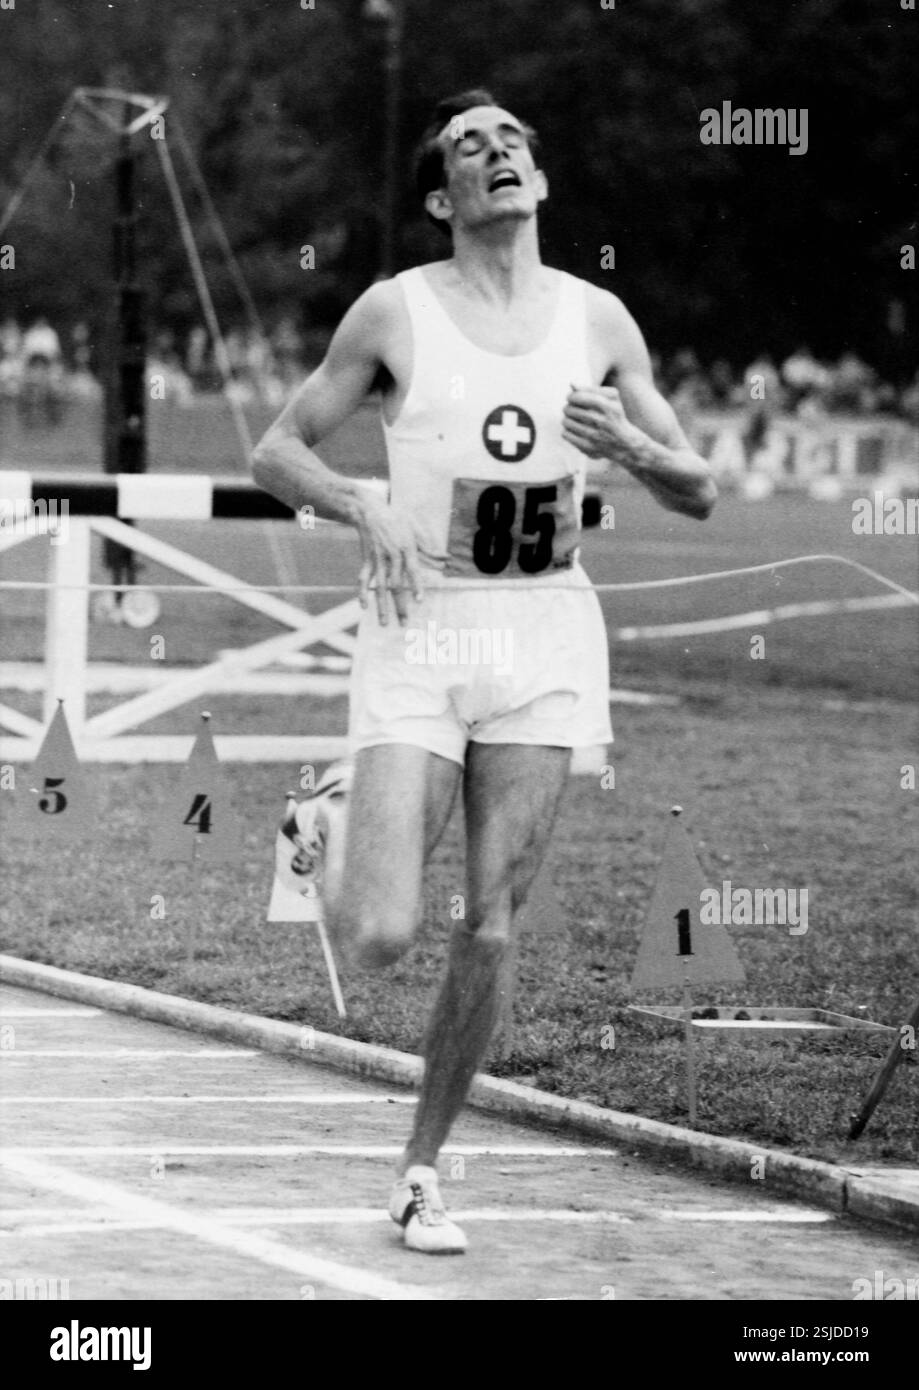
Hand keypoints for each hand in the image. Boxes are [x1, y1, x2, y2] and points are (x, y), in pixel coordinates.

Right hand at [354, 494, 424, 626]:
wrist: (370, 511)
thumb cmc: (397, 519)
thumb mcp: (415, 529)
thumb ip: (429, 547)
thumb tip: (446, 558)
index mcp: (406, 549)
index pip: (413, 571)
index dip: (416, 586)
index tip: (419, 601)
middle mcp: (392, 556)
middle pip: (396, 585)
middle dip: (400, 606)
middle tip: (404, 623)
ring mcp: (378, 559)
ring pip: (379, 587)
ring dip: (382, 607)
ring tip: (383, 624)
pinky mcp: (367, 560)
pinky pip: (364, 579)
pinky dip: (363, 592)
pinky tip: (364, 606)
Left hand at [562, 384, 641, 460]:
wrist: (624, 444)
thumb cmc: (615, 416)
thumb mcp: (612, 398)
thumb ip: (593, 389)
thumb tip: (572, 384)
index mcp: (608, 406)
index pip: (579, 397)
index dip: (571, 396)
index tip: (571, 398)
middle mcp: (601, 422)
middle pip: (570, 410)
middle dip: (568, 408)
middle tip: (571, 409)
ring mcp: (594, 437)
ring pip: (566, 422)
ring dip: (567, 419)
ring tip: (572, 419)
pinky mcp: (587, 448)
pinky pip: (566, 435)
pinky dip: (567, 431)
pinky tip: (574, 430)